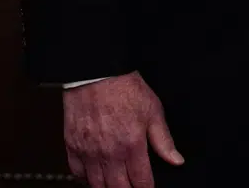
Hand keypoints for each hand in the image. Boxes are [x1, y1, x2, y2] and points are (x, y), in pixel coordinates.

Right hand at [63, 72, 182, 187]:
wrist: (96, 73)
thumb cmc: (124, 87)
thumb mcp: (153, 111)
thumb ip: (164, 140)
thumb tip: (176, 160)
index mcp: (132, 145)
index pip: (141, 182)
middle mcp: (109, 152)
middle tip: (132, 187)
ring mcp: (89, 151)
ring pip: (97, 185)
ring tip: (115, 184)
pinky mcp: (72, 145)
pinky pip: (77, 173)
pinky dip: (85, 179)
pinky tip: (94, 176)